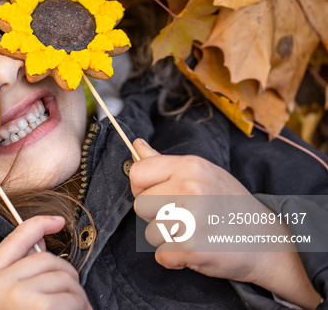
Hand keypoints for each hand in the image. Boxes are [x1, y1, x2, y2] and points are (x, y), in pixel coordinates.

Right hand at [0, 216, 91, 309]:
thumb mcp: (3, 303)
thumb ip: (19, 275)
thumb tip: (45, 247)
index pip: (15, 238)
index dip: (39, 224)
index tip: (57, 220)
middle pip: (47, 259)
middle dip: (67, 277)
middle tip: (70, 300)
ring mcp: (16, 294)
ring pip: (65, 277)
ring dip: (77, 297)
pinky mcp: (39, 305)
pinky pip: (73, 295)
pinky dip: (81, 308)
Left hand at [130, 138, 320, 308]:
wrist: (269, 242)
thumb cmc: (230, 206)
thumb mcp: (203, 175)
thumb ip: (165, 164)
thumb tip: (136, 145)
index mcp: (190, 166)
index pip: (138, 174)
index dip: (143, 189)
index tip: (161, 197)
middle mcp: (189, 187)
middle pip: (140, 205)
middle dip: (157, 216)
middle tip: (187, 218)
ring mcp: (190, 217)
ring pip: (150, 232)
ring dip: (168, 239)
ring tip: (196, 233)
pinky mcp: (191, 247)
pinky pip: (161, 256)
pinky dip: (175, 259)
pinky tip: (197, 250)